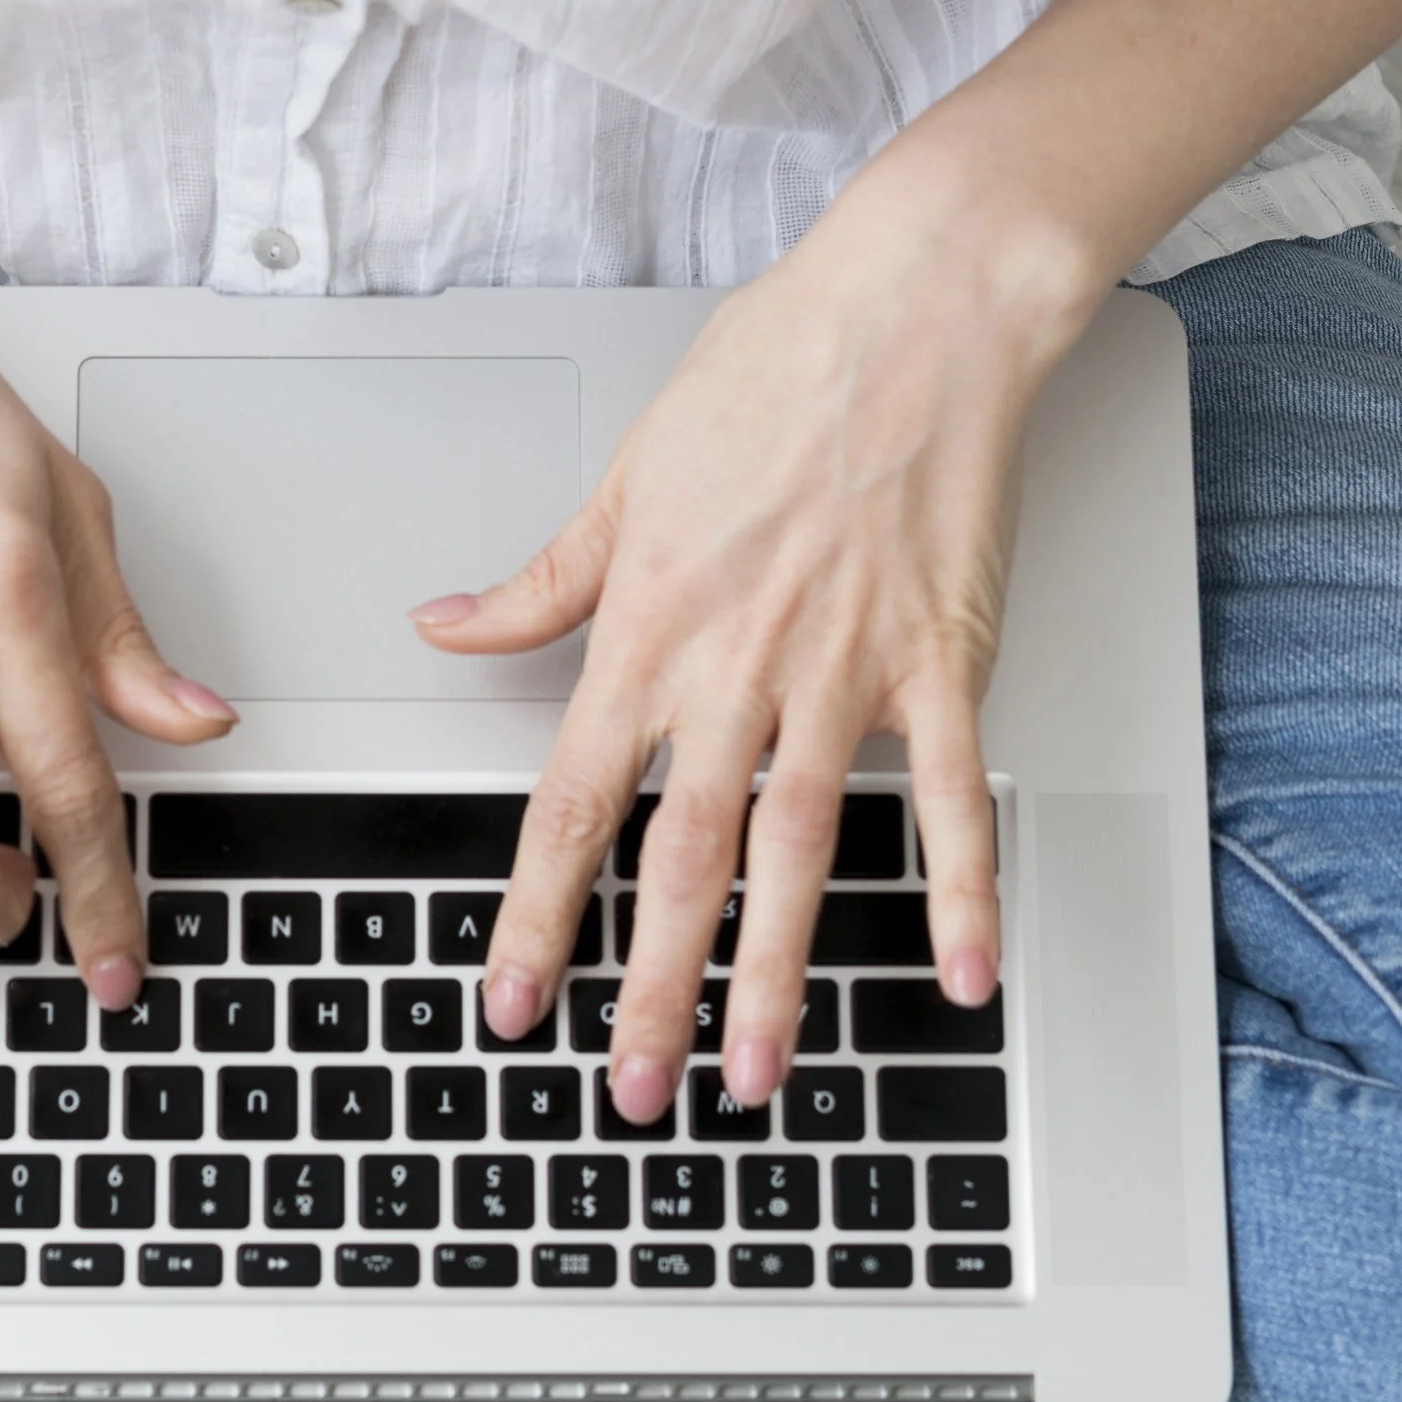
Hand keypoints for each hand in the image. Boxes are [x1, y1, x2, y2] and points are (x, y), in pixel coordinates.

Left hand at [414, 169, 1099, 1115]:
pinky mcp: (940, 663)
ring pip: (796, 853)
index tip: (510, 1002)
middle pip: (678, 861)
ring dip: (773, 976)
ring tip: (754, 1076)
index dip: (534, 916)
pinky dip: (958, 889)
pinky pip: (950, 798)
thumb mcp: (620, 479)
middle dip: (647, 990)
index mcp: (647, 633)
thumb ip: (537, 583)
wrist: (911, 308)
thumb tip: (442, 625)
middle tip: (631, 1093)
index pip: (571, 807)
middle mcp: (734, 671)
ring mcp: (841, 675)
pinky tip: (959, 975)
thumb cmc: (769, 376)